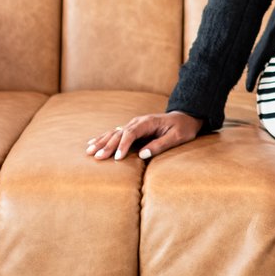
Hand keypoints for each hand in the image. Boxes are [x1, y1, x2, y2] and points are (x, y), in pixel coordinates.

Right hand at [84, 110, 200, 161]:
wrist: (185, 117)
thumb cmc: (183, 128)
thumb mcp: (176, 137)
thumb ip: (160, 145)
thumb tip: (142, 154)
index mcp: (148, 122)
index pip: (131, 133)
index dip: (123, 145)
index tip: (116, 158)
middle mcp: (138, 121)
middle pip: (119, 133)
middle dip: (107, 145)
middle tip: (97, 157)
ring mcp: (134, 124)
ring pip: (114, 133)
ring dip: (101, 142)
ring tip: (89, 151)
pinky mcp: (132, 129)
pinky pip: (115, 133)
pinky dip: (103, 138)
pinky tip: (93, 143)